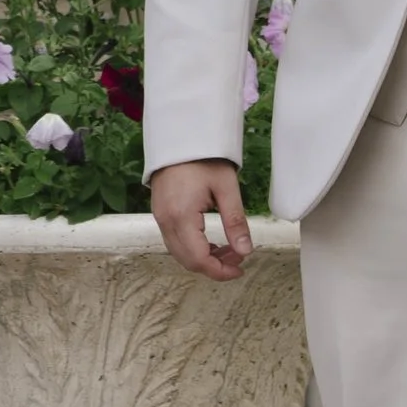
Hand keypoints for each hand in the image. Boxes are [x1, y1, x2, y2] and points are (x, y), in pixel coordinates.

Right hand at [150, 159, 251, 280]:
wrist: (180, 136)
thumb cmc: (203, 157)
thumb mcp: (226, 188)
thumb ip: (235, 222)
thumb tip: (245, 250)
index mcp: (182, 216)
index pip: (199, 259)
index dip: (220, 271)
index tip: (240, 268)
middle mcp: (166, 221)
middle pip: (188, 261)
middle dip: (214, 266)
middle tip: (238, 257)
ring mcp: (160, 218)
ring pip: (180, 253)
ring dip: (204, 258)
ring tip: (229, 249)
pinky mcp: (160, 213)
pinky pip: (175, 242)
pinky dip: (193, 248)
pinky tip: (211, 242)